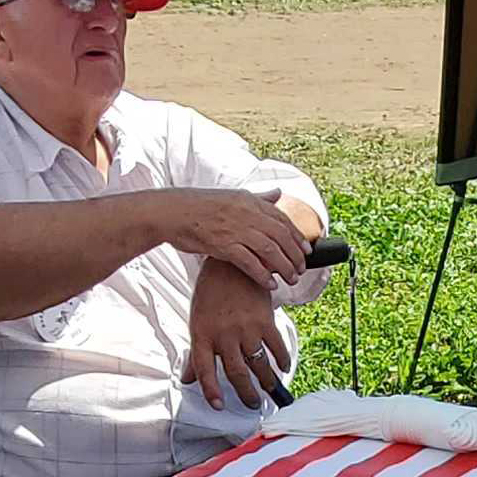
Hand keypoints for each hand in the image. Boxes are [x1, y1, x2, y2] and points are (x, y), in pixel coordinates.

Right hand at [156, 188, 309, 288]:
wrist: (169, 212)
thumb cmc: (199, 206)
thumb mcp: (232, 196)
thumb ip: (258, 198)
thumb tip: (278, 192)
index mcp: (250, 201)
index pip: (283, 220)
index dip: (298, 237)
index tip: (307, 250)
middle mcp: (246, 213)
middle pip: (281, 236)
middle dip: (295, 255)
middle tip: (301, 269)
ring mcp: (235, 229)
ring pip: (270, 250)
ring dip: (284, 267)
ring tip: (291, 279)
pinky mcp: (222, 244)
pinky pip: (249, 262)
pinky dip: (262, 274)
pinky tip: (270, 284)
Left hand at [188, 262, 291, 407]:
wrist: (231, 267)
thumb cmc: (211, 294)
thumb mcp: (198, 323)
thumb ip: (196, 353)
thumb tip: (188, 379)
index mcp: (203, 335)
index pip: (204, 369)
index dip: (211, 390)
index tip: (219, 406)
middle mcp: (223, 335)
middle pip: (236, 372)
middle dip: (246, 392)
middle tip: (253, 404)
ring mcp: (245, 329)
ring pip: (258, 363)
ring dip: (266, 380)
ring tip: (270, 390)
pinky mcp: (265, 321)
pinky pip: (276, 346)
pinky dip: (282, 359)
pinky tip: (283, 367)